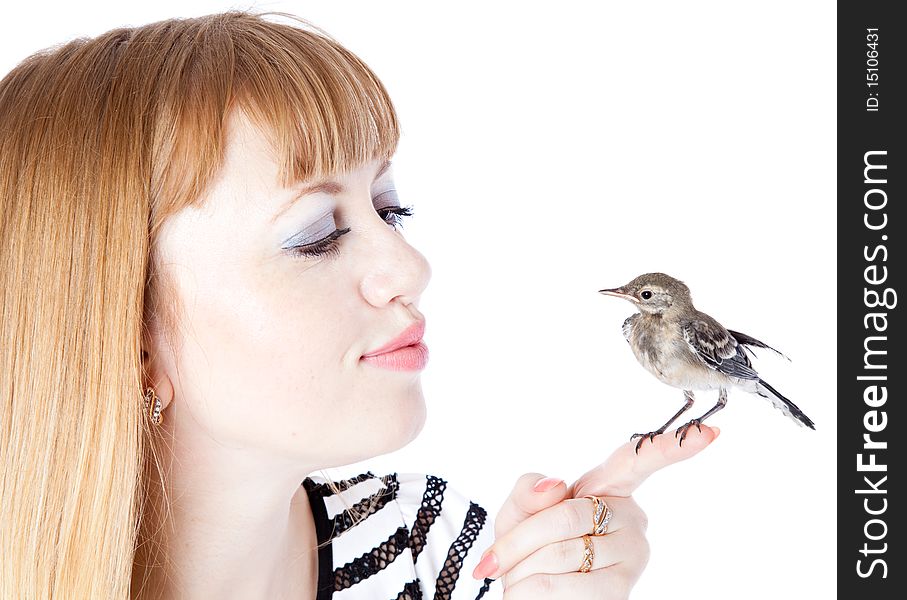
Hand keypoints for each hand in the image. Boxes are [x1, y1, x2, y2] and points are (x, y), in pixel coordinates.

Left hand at [474, 425, 718, 598]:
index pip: (638, 460)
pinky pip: (567, 587)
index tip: (709, 432)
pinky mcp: (622, 589)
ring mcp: (631, 555)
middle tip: (493, 561)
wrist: (526, 591)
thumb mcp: (517, 511)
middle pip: (565, 519)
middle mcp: (631, 519)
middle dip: (517, 541)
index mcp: (608, 487)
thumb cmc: (526, 545)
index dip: (671, 446)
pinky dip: (529, 591)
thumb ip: (528, 492)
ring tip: (511, 578)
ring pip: (562, 554)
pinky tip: (522, 593)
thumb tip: (556, 485)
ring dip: (520, 570)